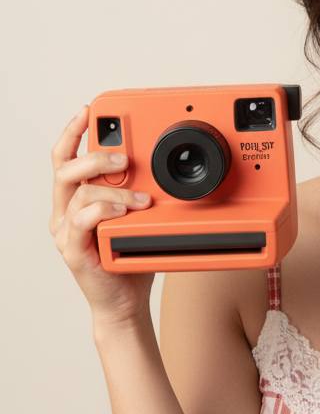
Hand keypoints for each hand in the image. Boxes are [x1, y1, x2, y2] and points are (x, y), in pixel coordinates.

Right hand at [50, 104, 155, 331]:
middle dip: (94, 155)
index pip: (66, 156)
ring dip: (112, 189)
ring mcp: (66, 231)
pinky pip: (80, 222)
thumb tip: (161, 163)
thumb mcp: (138, 215)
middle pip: (65, 168)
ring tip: (139, 197)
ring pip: (78, 193)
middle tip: (123, 157)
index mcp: (76, 197)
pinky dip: (102, 212)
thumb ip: (139, 189)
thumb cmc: (129, 257)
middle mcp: (65, 211)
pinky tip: (122, 212)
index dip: (73, 131)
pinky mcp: (73, 251)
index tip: (88, 111)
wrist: (125, 302)